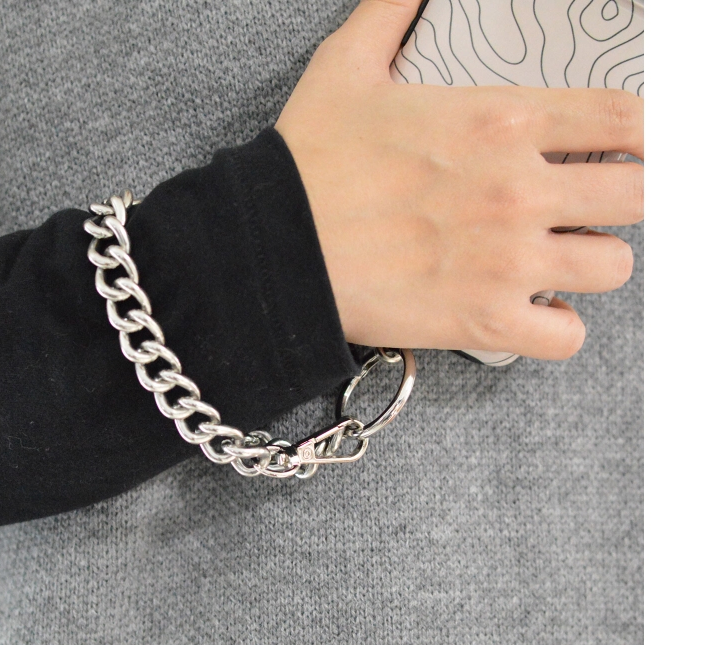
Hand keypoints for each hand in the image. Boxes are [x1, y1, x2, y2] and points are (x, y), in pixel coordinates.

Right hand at [275, 0, 643, 358]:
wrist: (273, 252)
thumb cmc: (307, 166)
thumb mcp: (346, 66)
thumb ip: (391, 10)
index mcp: (500, 119)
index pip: (627, 119)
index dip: (646, 134)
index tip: (633, 148)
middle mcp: (518, 189)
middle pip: (639, 195)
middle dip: (625, 199)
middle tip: (590, 207)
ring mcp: (506, 261)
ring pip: (613, 267)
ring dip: (593, 263)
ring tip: (559, 261)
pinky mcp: (483, 321)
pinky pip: (566, 337)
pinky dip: (557, 329)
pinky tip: (532, 313)